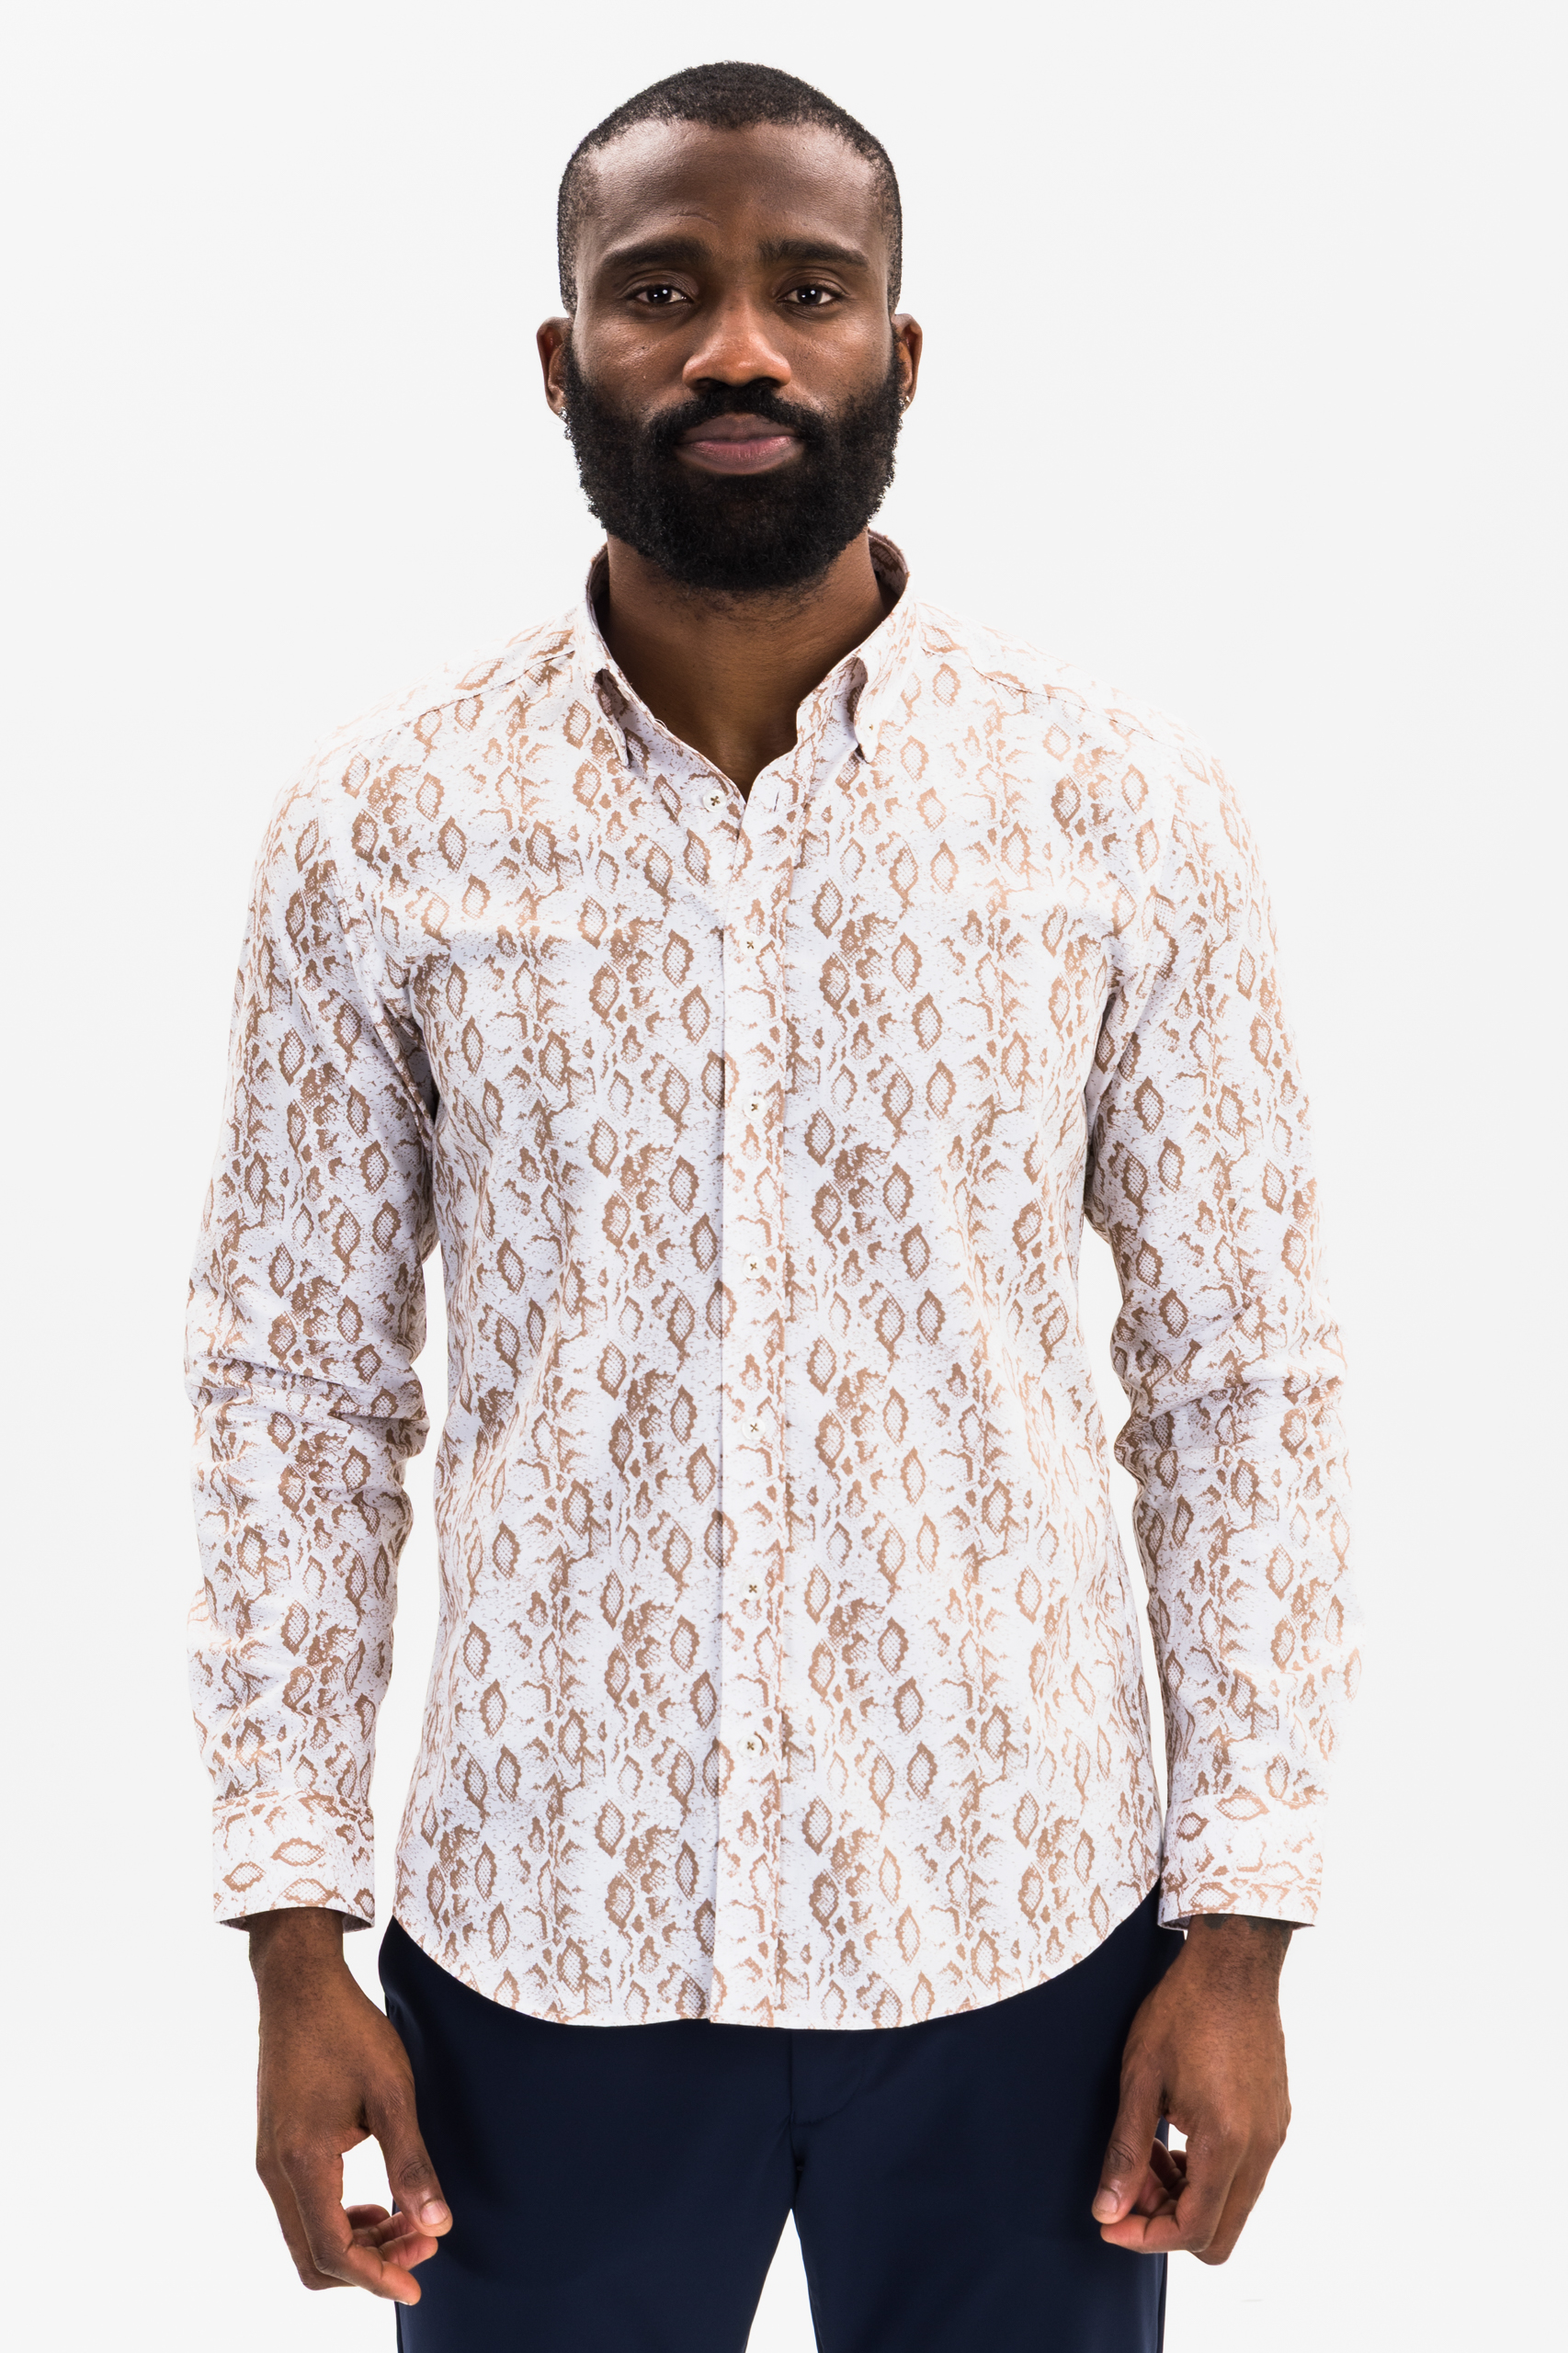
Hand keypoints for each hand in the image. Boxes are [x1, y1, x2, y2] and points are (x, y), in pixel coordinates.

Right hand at [249, 1907, 451, 2304]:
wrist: (299, 1984)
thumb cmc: (347, 2028)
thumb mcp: (392, 2091)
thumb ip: (412, 2162)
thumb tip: (438, 2225)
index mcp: (301, 2160)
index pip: (333, 2251)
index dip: (376, 2277)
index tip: (418, 2284)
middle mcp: (275, 2170)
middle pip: (314, 2257)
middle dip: (371, 2264)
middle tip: (425, 2244)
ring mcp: (269, 2160)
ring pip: (307, 2236)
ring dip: (358, 2244)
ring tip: (411, 2223)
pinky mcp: (274, 2148)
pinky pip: (302, 2209)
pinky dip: (340, 2221)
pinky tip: (379, 2203)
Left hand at [1092, 1913, 1291, 2263]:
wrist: (1234, 1964)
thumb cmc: (1184, 2010)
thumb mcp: (1140, 2078)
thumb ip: (1125, 2150)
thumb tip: (1107, 2210)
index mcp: (1226, 2141)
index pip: (1193, 2229)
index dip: (1146, 2237)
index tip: (1109, 2221)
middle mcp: (1261, 2148)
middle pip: (1219, 2235)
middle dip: (1167, 2222)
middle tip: (1130, 2182)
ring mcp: (1274, 2135)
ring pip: (1232, 2206)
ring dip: (1186, 2196)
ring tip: (1147, 2148)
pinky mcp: (1276, 2120)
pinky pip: (1245, 2175)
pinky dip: (1207, 2174)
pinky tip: (1175, 2133)